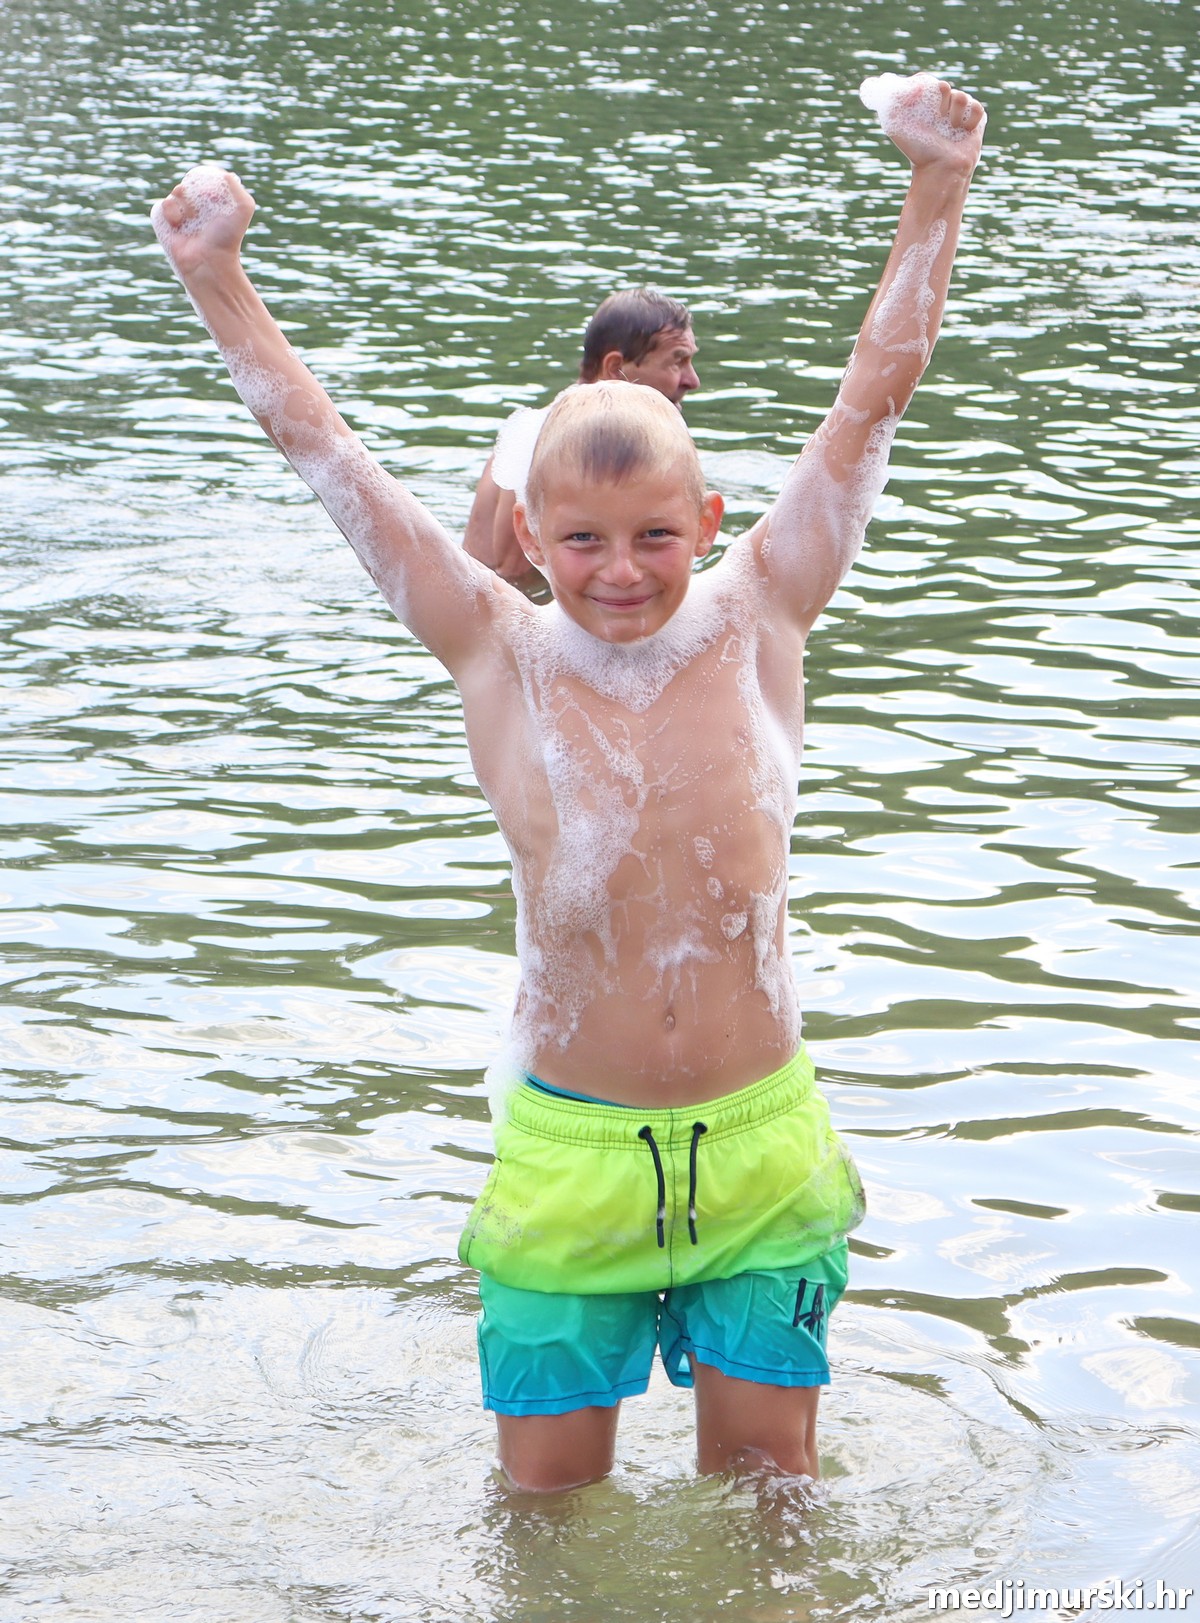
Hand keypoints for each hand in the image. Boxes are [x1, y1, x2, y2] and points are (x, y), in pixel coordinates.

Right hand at [151, 166, 254, 277]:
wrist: (209, 261)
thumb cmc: (228, 238)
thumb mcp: (243, 208)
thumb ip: (238, 187)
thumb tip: (224, 174)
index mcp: (213, 201)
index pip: (203, 179)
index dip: (204, 181)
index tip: (210, 193)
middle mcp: (197, 207)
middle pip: (188, 183)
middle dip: (193, 192)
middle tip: (201, 209)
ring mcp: (181, 214)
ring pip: (176, 192)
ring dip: (183, 203)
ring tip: (190, 220)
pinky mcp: (165, 222)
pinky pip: (162, 205)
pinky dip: (170, 212)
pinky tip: (178, 225)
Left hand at [861, 73, 985, 175]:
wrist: (939, 167)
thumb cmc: (917, 151)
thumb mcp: (895, 125)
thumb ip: (888, 102)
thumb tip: (885, 80)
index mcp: (924, 106)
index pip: (925, 82)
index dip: (923, 84)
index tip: (918, 95)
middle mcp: (941, 107)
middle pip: (943, 86)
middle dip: (940, 99)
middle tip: (937, 117)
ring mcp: (959, 112)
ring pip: (961, 96)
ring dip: (954, 113)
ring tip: (950, 128)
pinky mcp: (976, 119)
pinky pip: (975, 107)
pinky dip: (968, 120)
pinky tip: (962, 132)